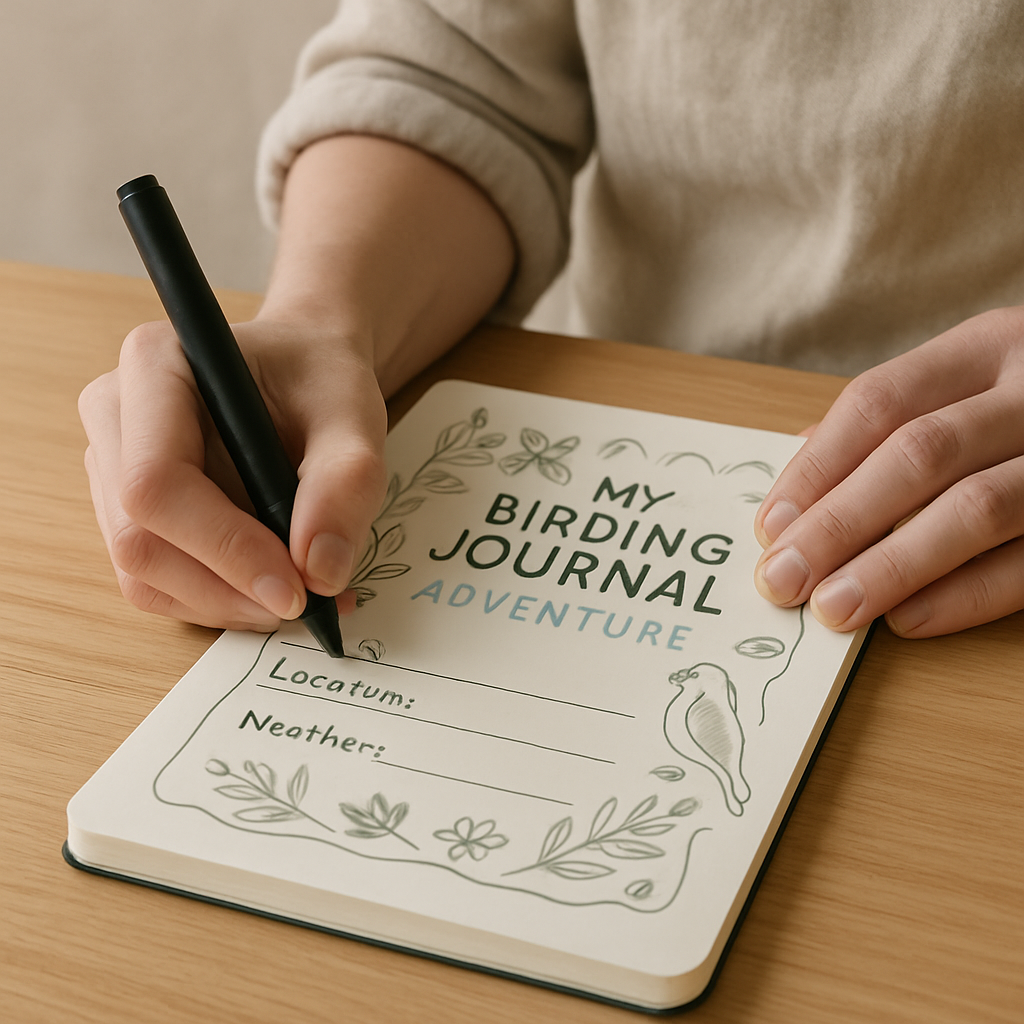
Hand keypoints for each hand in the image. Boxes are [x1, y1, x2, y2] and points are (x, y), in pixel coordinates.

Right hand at [79, 317, 386, 630]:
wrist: (307, 375)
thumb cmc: (322, 381)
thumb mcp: (354, 419)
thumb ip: (346, 485)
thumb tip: (320, 573)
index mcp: (156, 365)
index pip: (155, 481)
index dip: (223, 548)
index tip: (294, 588)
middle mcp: (115, 414)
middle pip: (137, 536)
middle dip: (225, 588)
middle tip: (305, 603)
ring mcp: (112, 466)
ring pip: (141, 573)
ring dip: (224, 604)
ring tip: (302, 596)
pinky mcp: (127, 511)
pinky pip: (156, 582)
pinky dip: (218, 602)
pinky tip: (274, 591)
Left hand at [753, 306, 1023, 637]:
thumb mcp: (976, 379)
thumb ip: (897, 416)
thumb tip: (802, 468)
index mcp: (992, 345)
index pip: (880, 401)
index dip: (817, 467)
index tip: (771, 526)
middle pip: (918, 455)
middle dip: (838, 523)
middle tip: (780, 580)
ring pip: (977, 508)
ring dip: (894, 566)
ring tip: (832, 610)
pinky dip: (969, 595)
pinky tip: (909, 621)